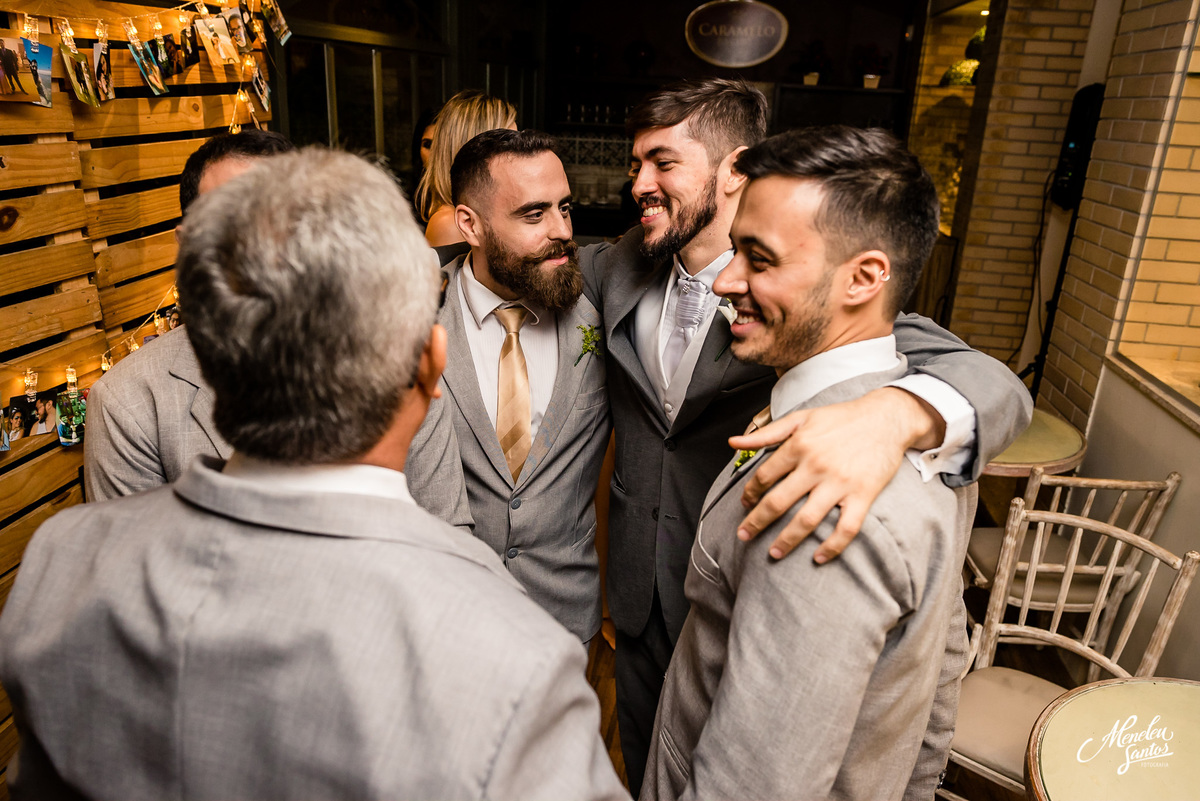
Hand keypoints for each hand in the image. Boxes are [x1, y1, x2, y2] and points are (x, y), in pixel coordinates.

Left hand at [731, 387, 943, 561]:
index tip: (745, 504)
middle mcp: (816, 465)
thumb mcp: (801, 418)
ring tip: (774, 552)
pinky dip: (832, 547)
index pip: (764, 477)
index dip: (750, 493)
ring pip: (806, 519)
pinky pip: (846, 528)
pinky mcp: (863, 495)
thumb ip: (766, 433)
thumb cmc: (841, 418)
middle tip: (743, 536)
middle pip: (778, 502)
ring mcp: (840, 483)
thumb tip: (733, 442)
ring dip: (787, 540)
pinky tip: (818, 557)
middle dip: (756, 522)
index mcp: (798, 445)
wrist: (886, 418)